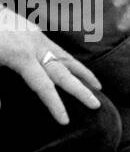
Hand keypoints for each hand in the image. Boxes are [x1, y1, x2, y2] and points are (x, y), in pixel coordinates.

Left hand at [0, 7, 102, 124]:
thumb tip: (0, 108)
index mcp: (21, 56)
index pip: (43, 86)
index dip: (55, 105)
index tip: (65, 120)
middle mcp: (35, 45)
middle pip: (63, 72)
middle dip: (80, 90)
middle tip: (97, 104)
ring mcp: (36, 36)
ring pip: (66, 57)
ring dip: (83, 73)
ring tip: (98, 86)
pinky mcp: (33, 31)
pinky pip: (58, 49)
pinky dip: (70, 61)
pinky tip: (73, 68)